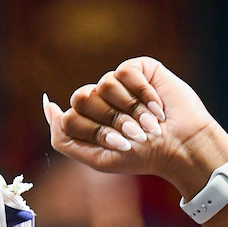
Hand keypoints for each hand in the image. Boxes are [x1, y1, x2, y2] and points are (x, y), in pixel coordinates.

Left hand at [44, 58, 227, 200]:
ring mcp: (118, 83)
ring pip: (104, 83)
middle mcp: (99, 99)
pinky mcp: (139, 68)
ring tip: (149, 123)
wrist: (179, 146)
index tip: (118, 145)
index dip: (94, 132)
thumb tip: (49, 105)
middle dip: (109, 120)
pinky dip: (142, 93)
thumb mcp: (96, 158)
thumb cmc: (139, 156)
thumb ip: (63, 137)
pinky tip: (158, 107)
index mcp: (87, 121)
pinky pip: (126, 72)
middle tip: (133, 134)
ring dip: (129, 109)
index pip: (70, 118)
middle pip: (82, 97)